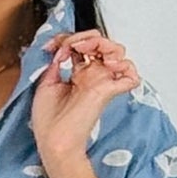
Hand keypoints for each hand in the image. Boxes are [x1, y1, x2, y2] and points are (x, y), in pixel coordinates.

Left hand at [30, 29, 138, 168]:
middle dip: (86, 37)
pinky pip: (130, 75)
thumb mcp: (45, 82)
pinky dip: (124, 65)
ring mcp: (102, 82)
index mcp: (78, 74)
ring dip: (104, 44)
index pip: (84, 45)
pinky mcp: (109, 91)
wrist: (54, 140)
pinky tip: (105, 64)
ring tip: (86, 51)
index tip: (54, 45)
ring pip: (118, 52)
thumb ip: (55, 61)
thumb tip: (58, 45)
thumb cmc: (48, 120)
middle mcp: (92, 76)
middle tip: (70, 47)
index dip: (71, 38)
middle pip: (102, 43)